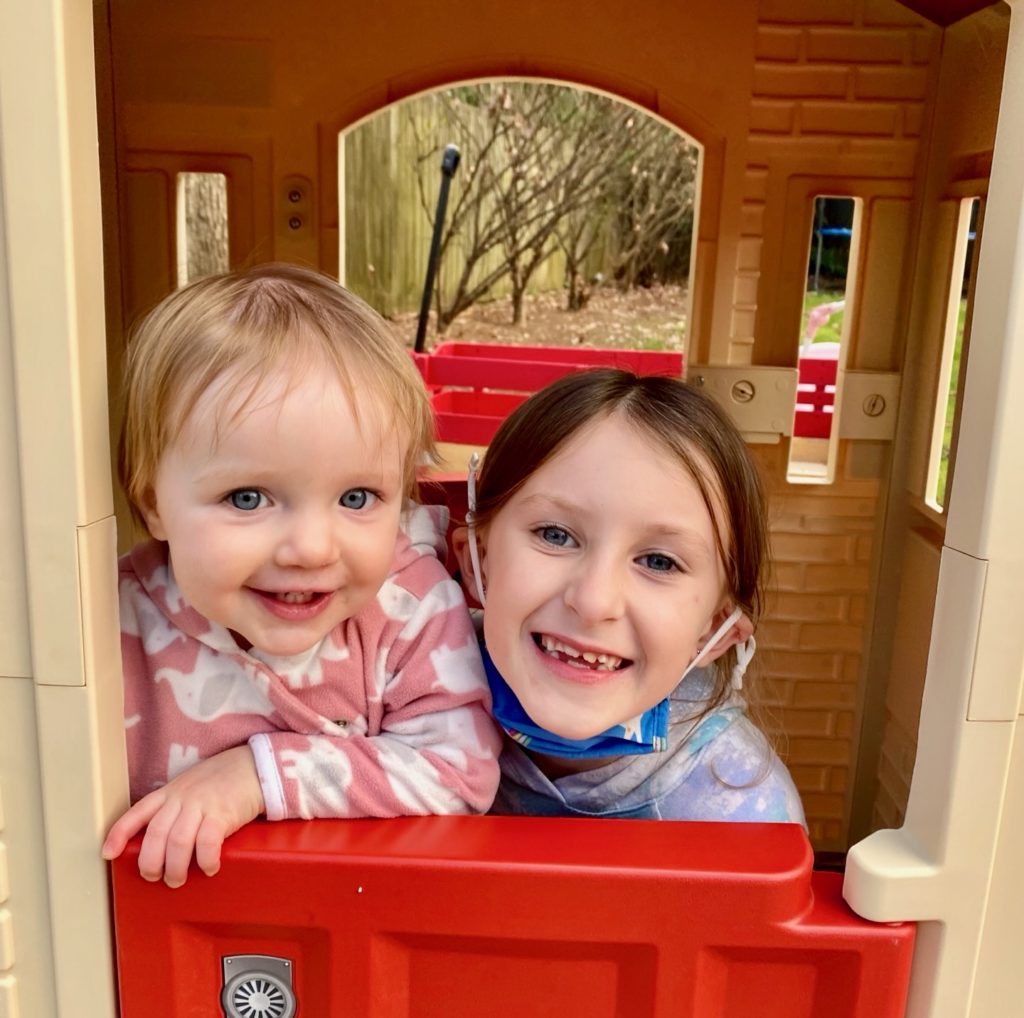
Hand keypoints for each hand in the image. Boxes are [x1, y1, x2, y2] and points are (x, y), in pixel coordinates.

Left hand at [102, 745, 264, 887]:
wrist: (255, 766)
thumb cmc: (223, 781)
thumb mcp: (191, 788)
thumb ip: (174, 808)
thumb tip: (160, 842)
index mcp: (169, 792)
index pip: (136, 813)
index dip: (119, 834)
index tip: (108, 854)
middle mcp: (181, 798)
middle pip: (155, 835)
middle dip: (150, 863)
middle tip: (155, 877)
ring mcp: (201, 805)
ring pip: (177, 843)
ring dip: (175, 868)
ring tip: (178, 880)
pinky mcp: (222, 813)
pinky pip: (206, 843)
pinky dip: (204, 861)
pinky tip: (208, 868)